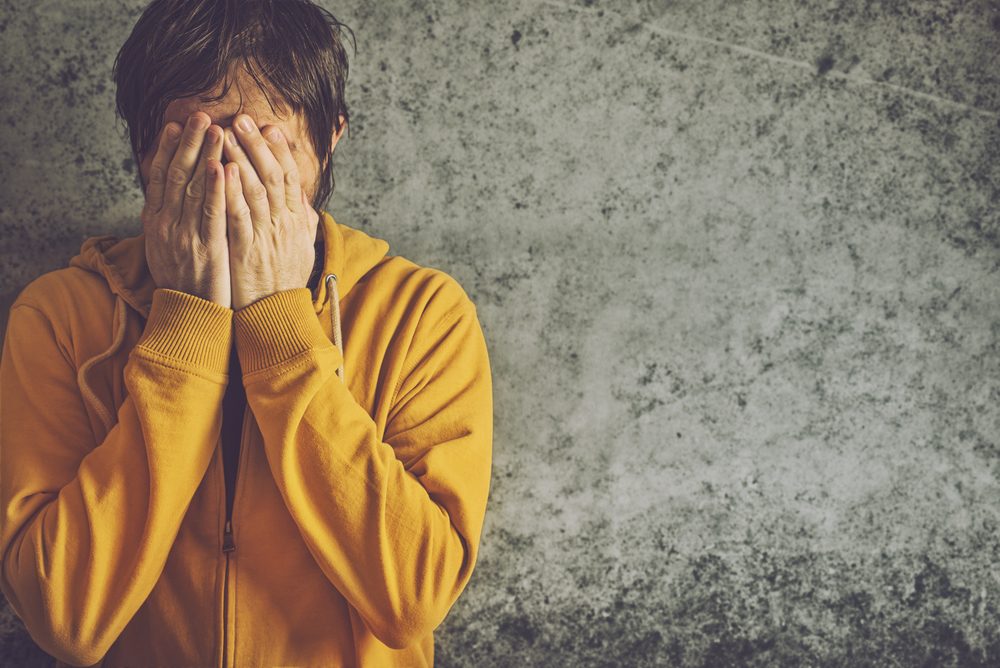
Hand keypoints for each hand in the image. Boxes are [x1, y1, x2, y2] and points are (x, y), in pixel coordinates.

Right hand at [141, 111, 230, 307]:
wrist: (188, 318)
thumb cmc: (185, 281)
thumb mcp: (169, 247)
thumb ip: (173, 219)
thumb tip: (174, 194)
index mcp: (156, 223)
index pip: (160, 178)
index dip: (167, 149)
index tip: (175, 124)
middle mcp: (166, 225)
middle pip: (175, 175)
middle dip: (188, 142)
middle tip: (199, 114)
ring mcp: (185, 236)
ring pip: (193, 189)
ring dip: (205, 155)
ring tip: (215, 129)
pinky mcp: (207, 249)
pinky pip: (212, 214)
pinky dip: (216, 188)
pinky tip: (223, 167)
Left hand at [221, 114, 320, 310]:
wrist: (276, 317)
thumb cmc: (284, 282)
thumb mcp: (302, 248)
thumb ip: (303, 221)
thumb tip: (304, 199)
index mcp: (297, 222)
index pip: (291, 179)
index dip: (280, 151)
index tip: (269, 128)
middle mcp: (285, 226)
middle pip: (273, 177)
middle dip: (256, 145)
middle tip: (241, 119)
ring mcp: (266, 237)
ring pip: (255, 190)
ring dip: (240, 159)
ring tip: (226, 133)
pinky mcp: (246, 250)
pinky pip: (239, 215)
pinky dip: (232, 190)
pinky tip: (223, 169)